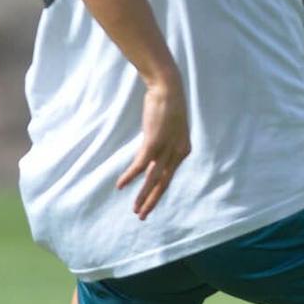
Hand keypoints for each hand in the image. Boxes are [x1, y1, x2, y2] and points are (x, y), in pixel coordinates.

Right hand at [117, 77, 190, 217]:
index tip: (148, 202)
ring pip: (152, 180)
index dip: (158, 191)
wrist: (168, 87)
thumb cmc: (167, 104)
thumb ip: (163, 144)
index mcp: (183, 150)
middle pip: (163, 183)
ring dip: (143, 196)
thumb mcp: (169, 129)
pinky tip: (120, 185)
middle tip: (142, 215)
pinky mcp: (153, 144)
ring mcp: (166, 149)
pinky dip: (129, 177)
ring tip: (135, 209)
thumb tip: (152, 154)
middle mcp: (177, 153)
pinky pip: (140, 166)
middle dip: (152, 201)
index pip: (169, 176)